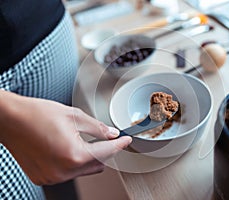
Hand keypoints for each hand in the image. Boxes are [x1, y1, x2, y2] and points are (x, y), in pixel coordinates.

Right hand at [0, 90, 131, 184]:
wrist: (11, 119)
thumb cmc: (37, 114)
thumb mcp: (74, 116)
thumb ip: (97, 128)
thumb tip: (112, 134)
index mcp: (74, 154)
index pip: (107, 152)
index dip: (120, 145)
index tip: (126, 141)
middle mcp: (63, 170)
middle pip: (97, 165)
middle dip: (105, 152)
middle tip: (107, 139)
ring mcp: (53, 177)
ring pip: (83, 170)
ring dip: (89, 158)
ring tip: (81, 141)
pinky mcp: (44, 177)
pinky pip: (68, 173)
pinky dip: (73, 163)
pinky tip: (67, 148)